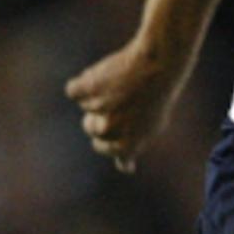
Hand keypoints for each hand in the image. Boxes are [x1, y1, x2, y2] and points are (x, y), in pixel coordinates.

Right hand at [65, 40, 187, 173]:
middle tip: (120, 99)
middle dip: (99, 114)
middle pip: (90, 127)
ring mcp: (98, 109)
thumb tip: (126, 168)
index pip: (103, 148)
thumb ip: (132, 148)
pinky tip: (105, 75)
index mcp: (128, 145)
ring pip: (85, 105)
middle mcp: (112, 130)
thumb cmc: (156, 96)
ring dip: (97, 93)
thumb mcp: (150, 127)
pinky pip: (74, 91)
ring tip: (120, 83)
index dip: (106, 133)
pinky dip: (83, 83)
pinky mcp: (86, 89)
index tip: (117, 122)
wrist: (160, 65)